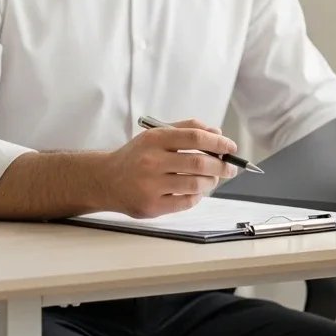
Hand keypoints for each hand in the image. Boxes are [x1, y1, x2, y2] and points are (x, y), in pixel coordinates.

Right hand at [102, 118, 237, 217]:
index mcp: (155, 139)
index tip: (231, 147)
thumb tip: (217, 132)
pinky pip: (186, 202)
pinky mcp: (151, 206)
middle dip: (222, 165)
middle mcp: (151, 161)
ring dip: (211, 181)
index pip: (195, 137)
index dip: (219, 142)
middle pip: (199, 162)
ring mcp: (150, 185)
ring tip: (213, 179)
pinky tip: (196, 190)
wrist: (104, 180)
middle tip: (230, 167)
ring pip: (196, 183)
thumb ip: (187, 129)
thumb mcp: (156, 135)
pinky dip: (197, 196)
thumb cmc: (136, 156)